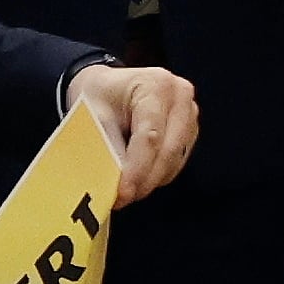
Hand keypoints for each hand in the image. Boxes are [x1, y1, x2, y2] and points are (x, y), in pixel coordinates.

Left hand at [67, 63, 199, 204]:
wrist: (109, 86)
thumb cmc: (101, 94)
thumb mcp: (94, 115)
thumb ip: (107, 148)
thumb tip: (113, 183)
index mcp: (156, 85)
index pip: (150, 136)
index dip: (137, 169)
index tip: (122, 193)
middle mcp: (180, 97)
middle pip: (168, 151)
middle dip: (143, 181)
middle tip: (120, 198)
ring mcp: (189, 114)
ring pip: (174, 161)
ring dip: (150, 180)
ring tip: (124, 186)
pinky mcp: (189, 131)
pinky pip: (177, 162)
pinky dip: (157, 174)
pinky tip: (138, 175)